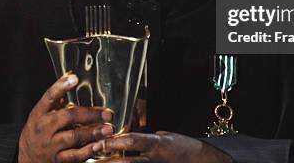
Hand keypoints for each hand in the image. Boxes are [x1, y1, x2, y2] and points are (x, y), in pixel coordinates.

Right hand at [18, 73, 114, 162]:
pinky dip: (88, 151)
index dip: (61, 86)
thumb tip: (71, 78)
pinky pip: (74, 156)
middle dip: (89, 114)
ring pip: (73, 137)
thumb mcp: (41, 114)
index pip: (49, 97)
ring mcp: (50, 145)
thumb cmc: (37, 131)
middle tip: (106, 114)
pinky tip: (99, 145)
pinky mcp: (57, 160)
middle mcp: (44, 128)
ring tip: (107, 129)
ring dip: (92, 132)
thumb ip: (56, 99)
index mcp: (39, 113)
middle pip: (67, 117)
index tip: (74, 78)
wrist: (25, 158)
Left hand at [101, 131, 231, 162]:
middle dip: (108, 162)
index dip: (115, 142)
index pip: (133, 141)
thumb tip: (127, 133)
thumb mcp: (164, 136)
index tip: (101, 143)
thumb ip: (146, 136)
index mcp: (157, 143)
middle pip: (127, 162)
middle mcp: (155, 158)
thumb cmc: (182, 147)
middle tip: (91, 158)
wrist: (202, 161)